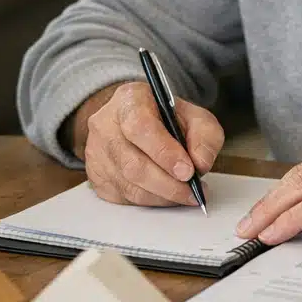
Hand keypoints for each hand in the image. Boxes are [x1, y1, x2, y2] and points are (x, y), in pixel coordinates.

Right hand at [83, 81, 224, 206]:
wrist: (134, 121)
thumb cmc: (163, 118)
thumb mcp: (193, 115)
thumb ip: (205, 135)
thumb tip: (201, 163)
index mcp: (129, 100)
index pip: (140, 127)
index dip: (165, 152)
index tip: (188, 171)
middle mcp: (105, 125)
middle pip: (134, 164)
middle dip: (169, 184)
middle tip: (192, 191)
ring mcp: (97, 153)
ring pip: (130, 186)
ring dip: (163, 196)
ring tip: (186, 194)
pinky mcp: (96, 177)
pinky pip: (125, 198)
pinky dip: (151, 201)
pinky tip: (166, 194)